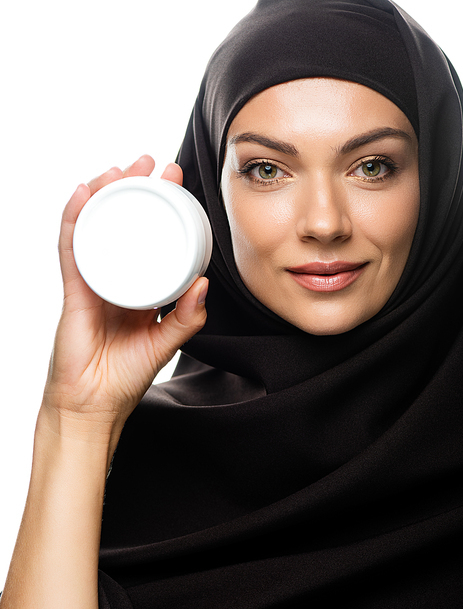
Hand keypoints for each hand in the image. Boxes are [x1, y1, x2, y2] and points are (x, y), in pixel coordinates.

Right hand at [44, 155, 207, 432]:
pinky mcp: (72, 289)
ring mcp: (91, 280)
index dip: (161, 209)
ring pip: (96, 226)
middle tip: (151, 162)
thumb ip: (186, 318)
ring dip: (106, 193)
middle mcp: (115, 277)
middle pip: (123, 223)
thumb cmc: (125, 377)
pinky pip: (72, 247)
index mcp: (139, 287)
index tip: (176, 182)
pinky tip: (84, 192)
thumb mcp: (165, 343)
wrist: (91, 405)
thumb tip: (203, 282)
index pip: (151, 237)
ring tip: (121, 168)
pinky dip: (75, 218)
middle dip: (135, 189)